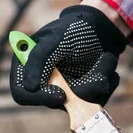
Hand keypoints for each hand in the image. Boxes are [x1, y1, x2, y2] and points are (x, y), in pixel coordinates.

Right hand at [10, 5, 127, 108]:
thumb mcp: (53, 38)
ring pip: (83, 102)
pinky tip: (107, 64)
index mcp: (28, 69)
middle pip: (59, 103)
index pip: (23, 95)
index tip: (62, 95)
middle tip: (102, 61)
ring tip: (106, 57)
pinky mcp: (85, 97)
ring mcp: (66, 94)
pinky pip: (99, 100)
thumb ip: (38, 59)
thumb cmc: (72, 30)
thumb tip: (29, 87)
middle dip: (85, 84)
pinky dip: (109, 81)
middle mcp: (45, 85)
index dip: (41, 99)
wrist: (100, 29)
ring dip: (100, 76)